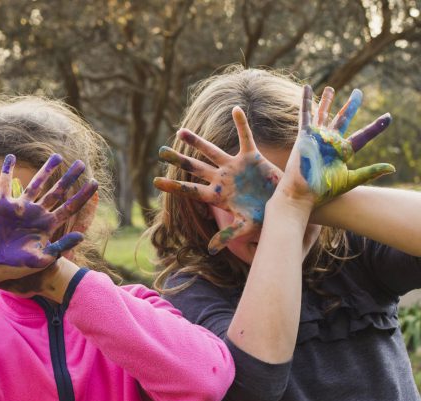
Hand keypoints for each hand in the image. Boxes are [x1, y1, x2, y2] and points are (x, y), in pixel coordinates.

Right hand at [0, 153, 96, 294]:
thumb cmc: (18, 266)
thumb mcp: (43, 258)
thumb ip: (62, 245)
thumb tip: (82, 236)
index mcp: (48, 225)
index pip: (70, 207)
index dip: (82, 195)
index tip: (95, 183)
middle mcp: (37, 213)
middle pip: (57, 191)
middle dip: (69, 178)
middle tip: (81, 164)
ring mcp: (20, 208)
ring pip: (36, 184)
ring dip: (47, 170)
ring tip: (58, 156)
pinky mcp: (2, 205)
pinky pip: (5, 184)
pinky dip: (7, 170)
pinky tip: (11, 157)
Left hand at [154, 107, 281, 253]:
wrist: (286, 208)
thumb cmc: (265, 220)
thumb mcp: (246, 228)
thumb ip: (228, 235)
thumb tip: (210, 250)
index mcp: (218, 196)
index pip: (190, 190)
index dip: (174, 186)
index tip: (155, 181)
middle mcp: (222, 179)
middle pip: (195, 168)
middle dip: (178, 160)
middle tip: (160, 151)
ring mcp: (235, 167)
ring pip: (212, 151)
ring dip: (197, 142)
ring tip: (180, 131)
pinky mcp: (252, 158)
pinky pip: (246, 137)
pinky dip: (242, 124)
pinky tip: (236, 109)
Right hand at [283, 85, 393, 204]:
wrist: (302, 193)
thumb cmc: (323, 190)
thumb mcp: (350, 180)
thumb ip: (370, 172)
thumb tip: (392, 168)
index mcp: (343, 152)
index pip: (363, 135)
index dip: (376, 126)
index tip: (388, 117)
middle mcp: (330, 142)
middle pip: (343, 119)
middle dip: (351, 106)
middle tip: (358, 93)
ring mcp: (317, 137)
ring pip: (323, 114)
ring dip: (327, 102)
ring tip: (330, 89)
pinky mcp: (304, 135)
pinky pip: (305, 114)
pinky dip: (305, 101)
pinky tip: (306, 87)